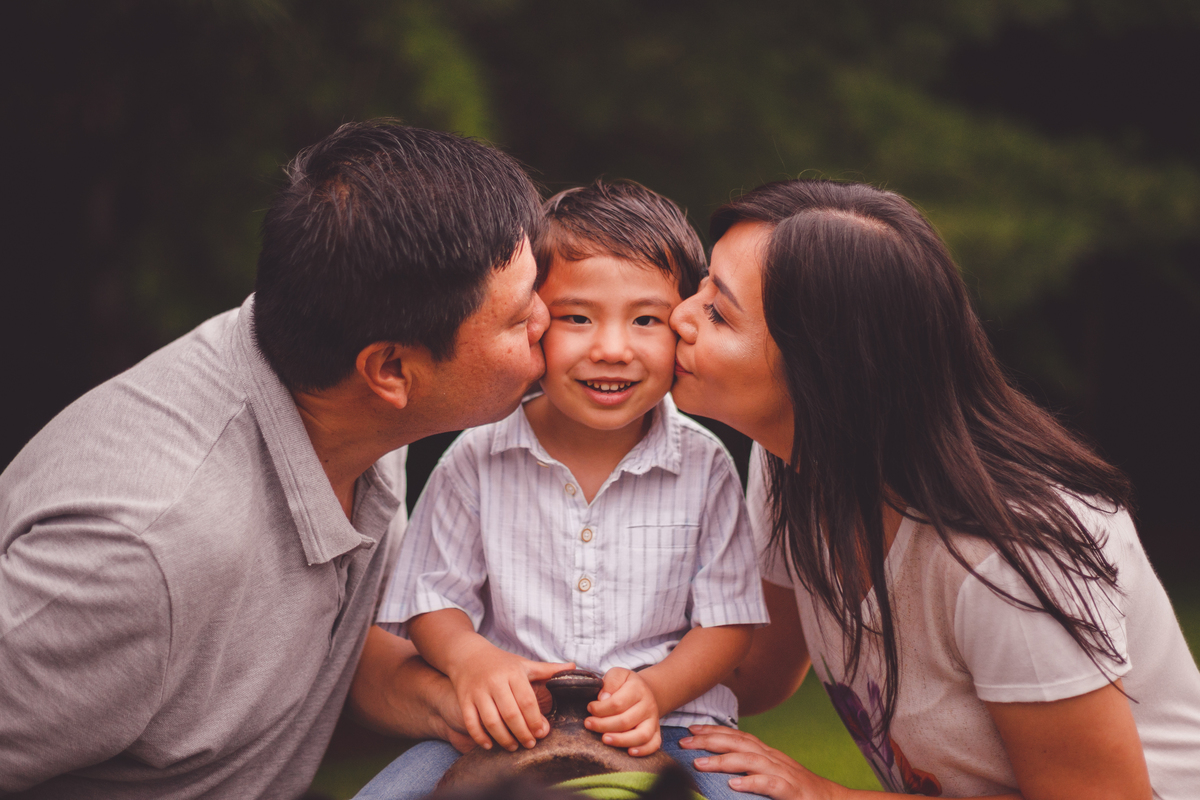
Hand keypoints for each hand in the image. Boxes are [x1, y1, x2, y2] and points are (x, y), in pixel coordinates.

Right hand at [446, 640, 572, 751]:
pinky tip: (490, 745)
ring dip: (503, 738)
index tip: (542, 733)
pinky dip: (480, 737)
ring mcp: (478, 692)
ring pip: (491, 721)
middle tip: (530, 744)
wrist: (468, 655)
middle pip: (510, 714)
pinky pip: (471, 723)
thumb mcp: (524, 664)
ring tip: (513, 747)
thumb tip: (574, 667)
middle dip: (522, 733)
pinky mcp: (464, 700)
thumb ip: (548, 670)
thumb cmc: (501, 663)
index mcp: (513, 673)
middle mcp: (495, 682)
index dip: (535, 720)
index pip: (527, 701)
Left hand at [585, 667, 661, 755]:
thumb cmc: (625, 684)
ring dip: (621, 740)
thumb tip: (603, 698)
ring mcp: (653, 720)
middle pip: (626, 721)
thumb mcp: (617, 674)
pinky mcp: (656, 732)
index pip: (617, 703)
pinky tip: (629, 752)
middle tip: (588, 724)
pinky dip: (643, 750)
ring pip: (641, 735)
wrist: (644, 690)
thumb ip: (610, 682)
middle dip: (603, 725)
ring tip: (604, 739)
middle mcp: (648, 705)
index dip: (600, 708)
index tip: (590, 708)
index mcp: (637, 689)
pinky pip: (654, 744)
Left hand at [682, 725, 845, 799]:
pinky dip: (752, 783)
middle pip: (739, 743)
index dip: (713, 731)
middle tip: (684, 741)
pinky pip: (770, 785)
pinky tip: (734, 785)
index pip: (738, 737)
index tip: (690, 730)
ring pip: (750, 761)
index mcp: (768, 755)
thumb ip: (753, 769)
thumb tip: (724, 772)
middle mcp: (773, 759)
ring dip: (723, 761)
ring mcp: (783, 774)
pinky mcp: (792, 792)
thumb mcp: (773, 776)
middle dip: (709, 740)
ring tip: (700, 764)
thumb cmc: (799, 792)